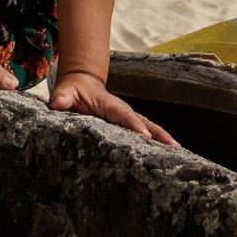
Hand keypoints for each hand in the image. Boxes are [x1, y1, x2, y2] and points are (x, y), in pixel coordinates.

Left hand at [49, 65, 177, 145]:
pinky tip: (170, 153)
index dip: (134, 124)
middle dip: (158, 133)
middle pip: (143, 121)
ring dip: (163, 138)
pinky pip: (146, 132)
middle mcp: (122, 110)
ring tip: (178, 152)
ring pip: (149, 126)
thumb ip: (62, 97)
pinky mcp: (129, 123)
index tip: (145, 136)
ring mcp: (128, 116)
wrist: (82, 83)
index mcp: (108, 104)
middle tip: (174, 147)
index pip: (123, 115)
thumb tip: (58, 102)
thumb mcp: (65, 92)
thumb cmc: (73, 90)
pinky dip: (158, 141)